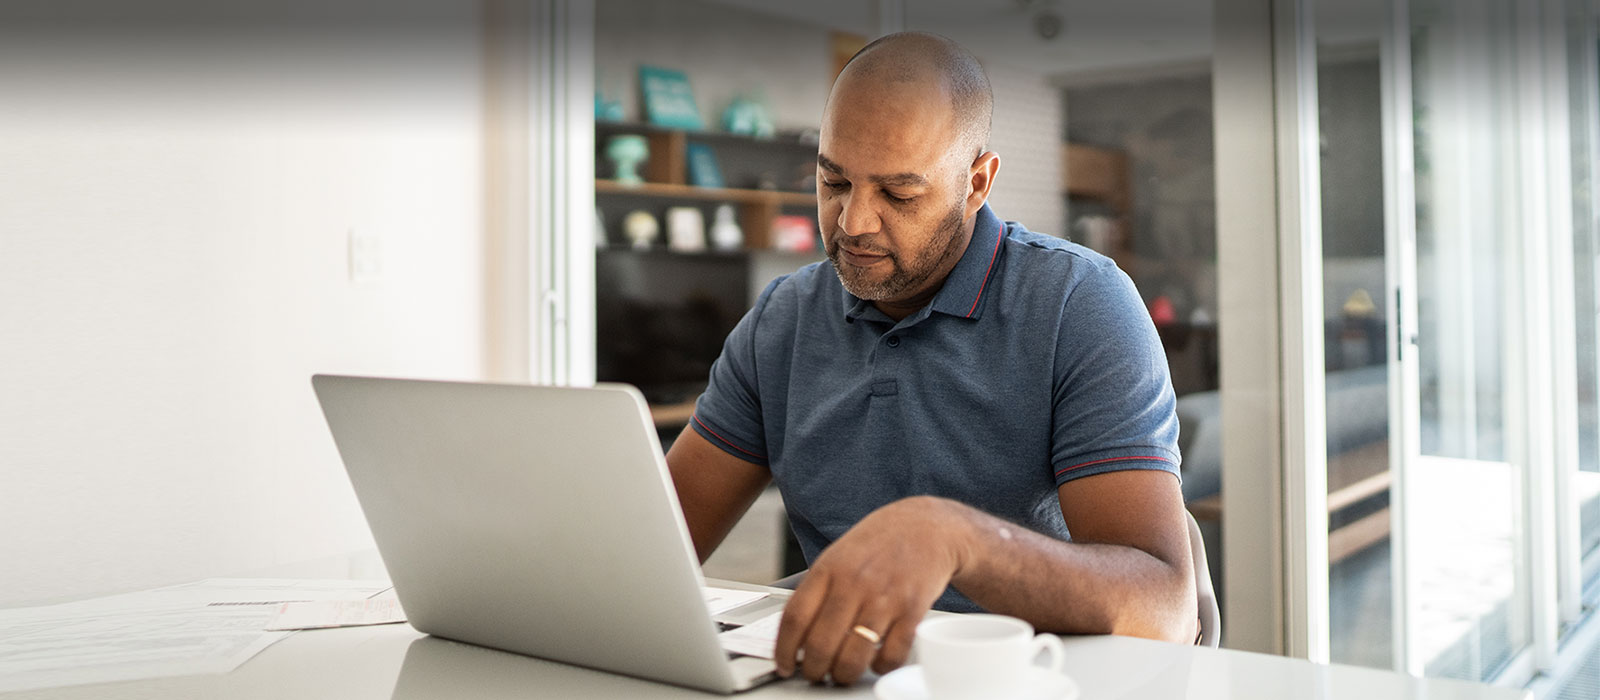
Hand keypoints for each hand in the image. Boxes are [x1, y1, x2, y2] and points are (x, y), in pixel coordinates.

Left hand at [772, 496, 971, 684]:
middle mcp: (854, 583)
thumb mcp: (839, 555)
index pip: (794, 618)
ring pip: (853, 656)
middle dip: (813, 670)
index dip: (784, 649)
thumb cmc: (879, 544)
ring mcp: (885, 598)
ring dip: (843, 675)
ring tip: (842, 674)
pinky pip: (891, 655)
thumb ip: (818, 590)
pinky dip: (880, 667)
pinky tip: (876, 662)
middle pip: (820, 644)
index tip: (783, 665)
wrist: (928, 527)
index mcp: (829, 569)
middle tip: (814, 674)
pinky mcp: (913, 610)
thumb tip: (796, 633)